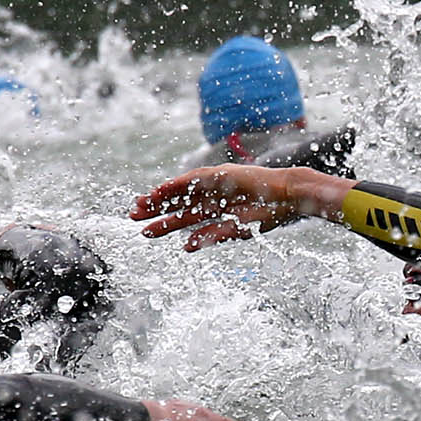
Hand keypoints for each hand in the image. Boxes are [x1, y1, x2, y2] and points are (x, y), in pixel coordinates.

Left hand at [133, 164, 345, 250]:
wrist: (287, 196)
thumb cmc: (269, 215)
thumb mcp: (235, 230)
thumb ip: (211, 236)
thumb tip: (187, 246)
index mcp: (216, 212)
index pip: (184, 217)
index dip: (165, 221)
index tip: (146, 228)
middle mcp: (211, 198)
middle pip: (177, 204)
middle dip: (156, 210)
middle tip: (133, 216)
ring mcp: (214, 185)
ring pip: (180, 192)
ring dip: (160, 198)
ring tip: (139, 205)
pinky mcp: (219, 174)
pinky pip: (191, 180)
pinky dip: (175, 185)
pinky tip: (159, 191)